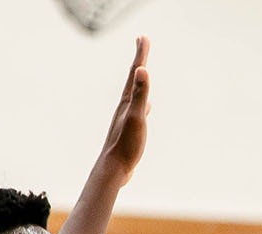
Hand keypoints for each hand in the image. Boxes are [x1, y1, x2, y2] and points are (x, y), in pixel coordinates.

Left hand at [98, 37, 151, 184]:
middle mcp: (125, 106)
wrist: (113, 168)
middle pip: (133, 78)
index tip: (143, 37)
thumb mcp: (136, 117)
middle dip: (139, 60)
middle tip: (142, 43)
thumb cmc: (125, 144)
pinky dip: (144, 102)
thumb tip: (142, 70)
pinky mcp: (131, 128)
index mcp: (127, 101)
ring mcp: (128, 117)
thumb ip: (139, 93)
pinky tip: (147, 106)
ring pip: (136, 92)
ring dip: (140, 79)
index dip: (140, 54)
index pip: (135, 72)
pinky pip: (139, 108)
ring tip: (143, 71)